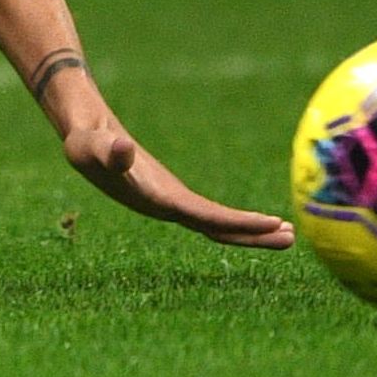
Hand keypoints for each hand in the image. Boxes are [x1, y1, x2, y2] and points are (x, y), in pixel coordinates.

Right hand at [60, 111, 294, 249]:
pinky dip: (235, 221)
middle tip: (292, 238)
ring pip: (216, 226)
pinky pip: (211, 216)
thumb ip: (107, 149)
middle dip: (252, 237)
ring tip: (287, 233)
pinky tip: (256, 222)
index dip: (236, 222)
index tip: (268, 224)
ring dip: (250, 232)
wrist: (84, 138)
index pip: (203, 217)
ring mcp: (171, 205)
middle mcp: (166, 209)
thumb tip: (123, 151)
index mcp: (153, 200)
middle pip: (216, 230)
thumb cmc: (85, 141)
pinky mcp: (173, 197)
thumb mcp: (90, 143)